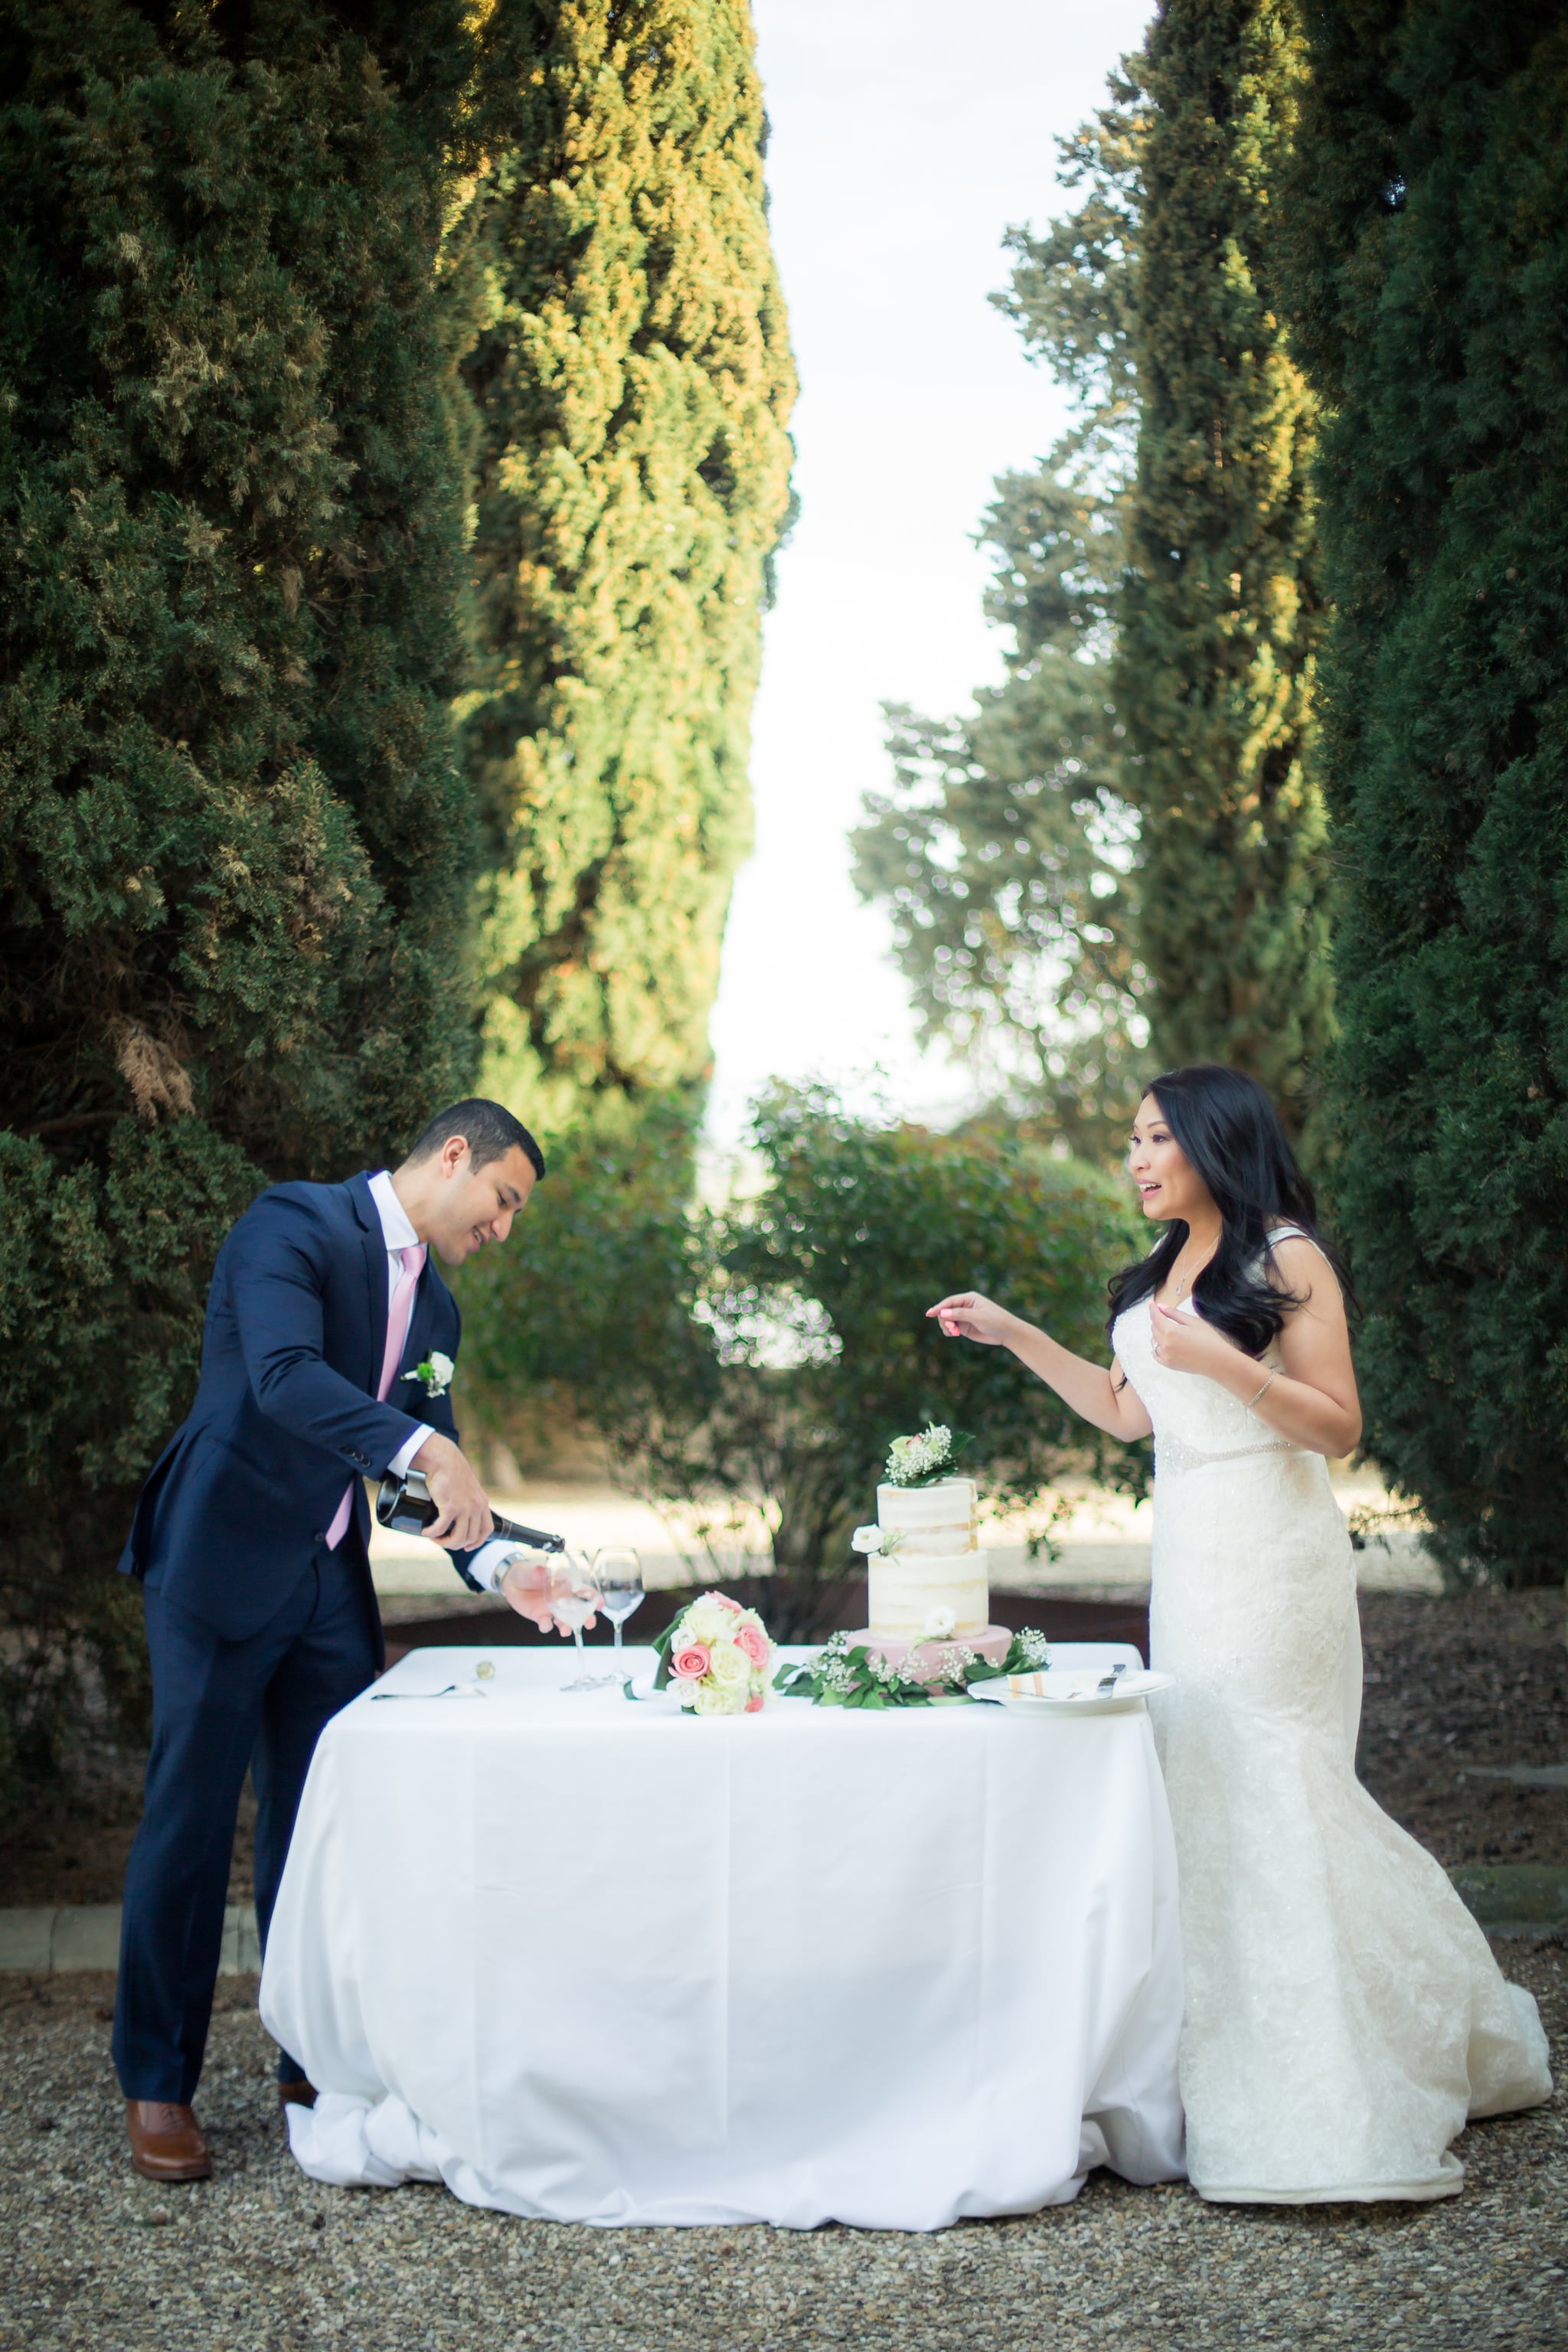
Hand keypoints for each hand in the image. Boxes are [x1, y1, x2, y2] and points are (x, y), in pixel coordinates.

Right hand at [408, 1431, 492, 1550]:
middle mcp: (476, 1506)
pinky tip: (426, 1532)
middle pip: (471, 1537)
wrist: (442, 1458)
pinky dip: (432, 1534)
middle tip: (442, 1540)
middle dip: (456, 1544)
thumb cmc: (450, 1470)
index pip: (486, 1530)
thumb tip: (457, 1513)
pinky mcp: (450, 1507)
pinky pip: (441, 1529)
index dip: (477, 1542)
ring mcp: (465, 1507)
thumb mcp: (466, 1486)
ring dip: (444, 1542)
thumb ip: (466, 1499)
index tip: (466, 1546)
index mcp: (482, 1502)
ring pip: (458, 1538)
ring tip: (434, 1537)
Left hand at [498, 1553, 599, 1636]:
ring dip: (567, 1627)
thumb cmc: (528, 1572)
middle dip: (586, 1618)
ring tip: (566, 1631)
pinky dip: (547, 1626)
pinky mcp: (541, 1617)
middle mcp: (562, 1599)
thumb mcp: (534, 1570)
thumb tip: (541, 1570)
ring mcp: (553, 1609)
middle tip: (589, 1624)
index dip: (594, 1597)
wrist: (512, 1581)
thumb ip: (539, 1572)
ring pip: (564, 1621)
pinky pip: (547, 1624)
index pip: (584, 1591)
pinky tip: (545, 1624)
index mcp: (566, 1585)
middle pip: (579, 1610)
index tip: (600, 1603)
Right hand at [925, 1291, 1015, 1346]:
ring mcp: (963, 1317)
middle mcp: (964, 1306)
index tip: (929, 1314)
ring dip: (946, 1327)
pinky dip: (949, 1331)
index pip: (949, 1301)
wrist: (1007, 1333)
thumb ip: (960, 1314)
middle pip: (945, 1311)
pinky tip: (955, 1334)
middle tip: (952, 1330)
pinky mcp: (964, 1326)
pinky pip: (950, 1328)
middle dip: (945, 1320)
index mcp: (969, 1298)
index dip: (938, 1307)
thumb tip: (942, 1312)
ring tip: (955, 1333)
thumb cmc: (996, 1321)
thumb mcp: (978, 1317)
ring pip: (946, 1320)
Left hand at [1149, 1301, 1247, 1380]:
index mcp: (1170, 1331)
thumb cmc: (1209, 1340)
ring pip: (1154, 1341)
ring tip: (1170, 1332)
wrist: (1218, 1361)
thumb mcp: (1193, 1322)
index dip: (1153, 1309)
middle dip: (1157, 1321)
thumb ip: (1174, 1314)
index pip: (1156, 1317)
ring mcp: (1165, 1356)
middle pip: (1153, 1328)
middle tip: (1166, 1317)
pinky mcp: (1168, 1364)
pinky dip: (1158, 1347)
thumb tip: (1161, 1307)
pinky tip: (1166, 1344)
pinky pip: (1156, 1354)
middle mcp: (1165, 1344)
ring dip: (1158, 1334)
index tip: (1152, 1304)